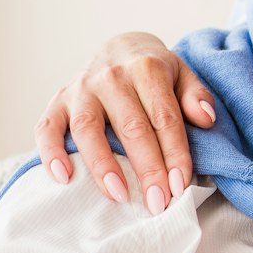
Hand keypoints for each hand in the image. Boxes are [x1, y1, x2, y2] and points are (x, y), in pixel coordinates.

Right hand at [35, 32, 217, 214]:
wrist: (120, 49)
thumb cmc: (155, 72)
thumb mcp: (183, 74)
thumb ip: (196, 95)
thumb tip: (206, 118)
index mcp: (146, 69)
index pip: (164, 117)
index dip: (173, 153)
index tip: (180, 185)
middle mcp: (111, 77)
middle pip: (130, 126)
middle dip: (146, 168)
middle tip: (157, 202)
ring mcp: (80, 89)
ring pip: (87, 128)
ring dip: (102, 165)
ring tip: (118, 195)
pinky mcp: (58, 101)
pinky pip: (47, 127)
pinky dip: (51, 152)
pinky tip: (64, 177)